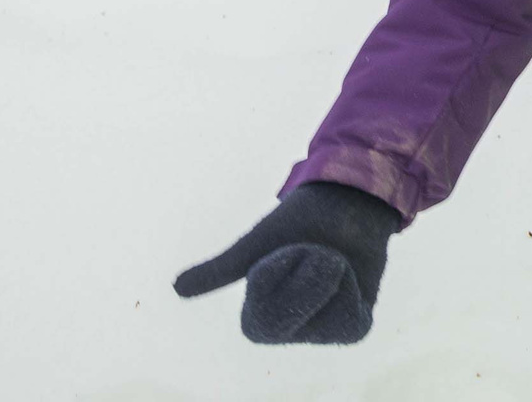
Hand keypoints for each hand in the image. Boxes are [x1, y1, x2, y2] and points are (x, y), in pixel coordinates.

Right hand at [174, 181, 403, 344]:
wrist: (350, 200)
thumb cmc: (300, 220)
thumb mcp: (257, 244)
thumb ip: (221, 270)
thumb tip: (177, 288)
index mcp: (260, 317)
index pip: (263, 320)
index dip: (275, 276)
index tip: (284, 251)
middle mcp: (291, 331)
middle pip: (294, 319)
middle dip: (306, 274)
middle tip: (315, 251)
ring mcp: (324, 328)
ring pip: (327, 319)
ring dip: (333, 277)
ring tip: (334, 258)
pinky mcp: (353, 323)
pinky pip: (354, 323)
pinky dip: (355, 291)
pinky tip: (352, 276)